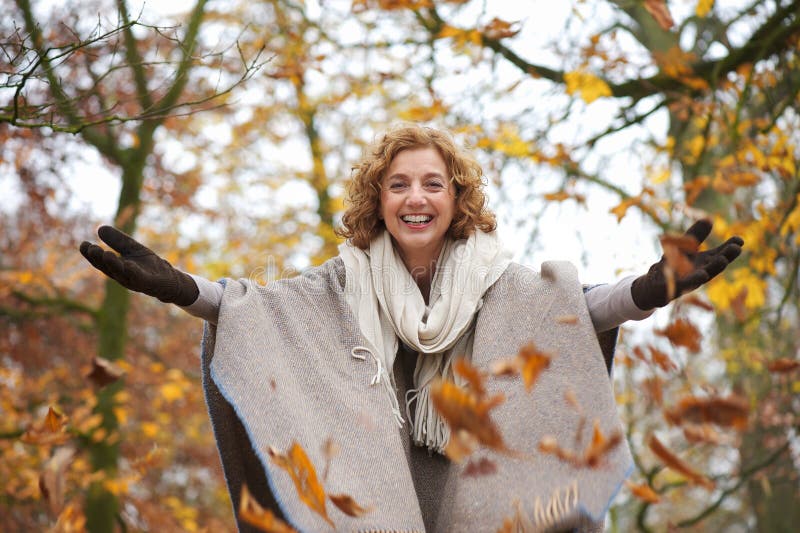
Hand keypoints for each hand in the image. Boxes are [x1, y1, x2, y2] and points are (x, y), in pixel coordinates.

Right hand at [80, 226, 198, 305]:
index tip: (83, 244)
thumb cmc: (149, 266)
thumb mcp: (132, 249)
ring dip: (113, 265)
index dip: (91, 255)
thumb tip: (100, 228)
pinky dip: (133, 272)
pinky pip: (139, 278)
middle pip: (107, 268)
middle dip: (98, 259)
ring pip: (121, 273)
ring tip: (105, 253)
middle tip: (90, 248)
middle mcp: (123, 276)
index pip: (101, 262)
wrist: (170, 280)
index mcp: (117, 268)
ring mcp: (135, 281)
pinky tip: (128, 264)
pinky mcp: (148, 283)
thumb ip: (118, 240)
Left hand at [631, 219, 743, 309]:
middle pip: (714, 264)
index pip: (719, 254)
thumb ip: (696, 235)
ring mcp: (688, 281)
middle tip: (736, 248)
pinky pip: (684, 284)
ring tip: (723, 261)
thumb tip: (709, 219)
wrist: (653, 285)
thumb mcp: (684, 247)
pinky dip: (692, 280)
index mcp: (703, 262)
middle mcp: (699, 272)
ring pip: (702, 276)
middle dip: (725, 257)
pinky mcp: (674, 288)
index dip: (730, 248)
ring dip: (713, 269)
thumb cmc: (672, 265)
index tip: (740, 240)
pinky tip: (701, 275)